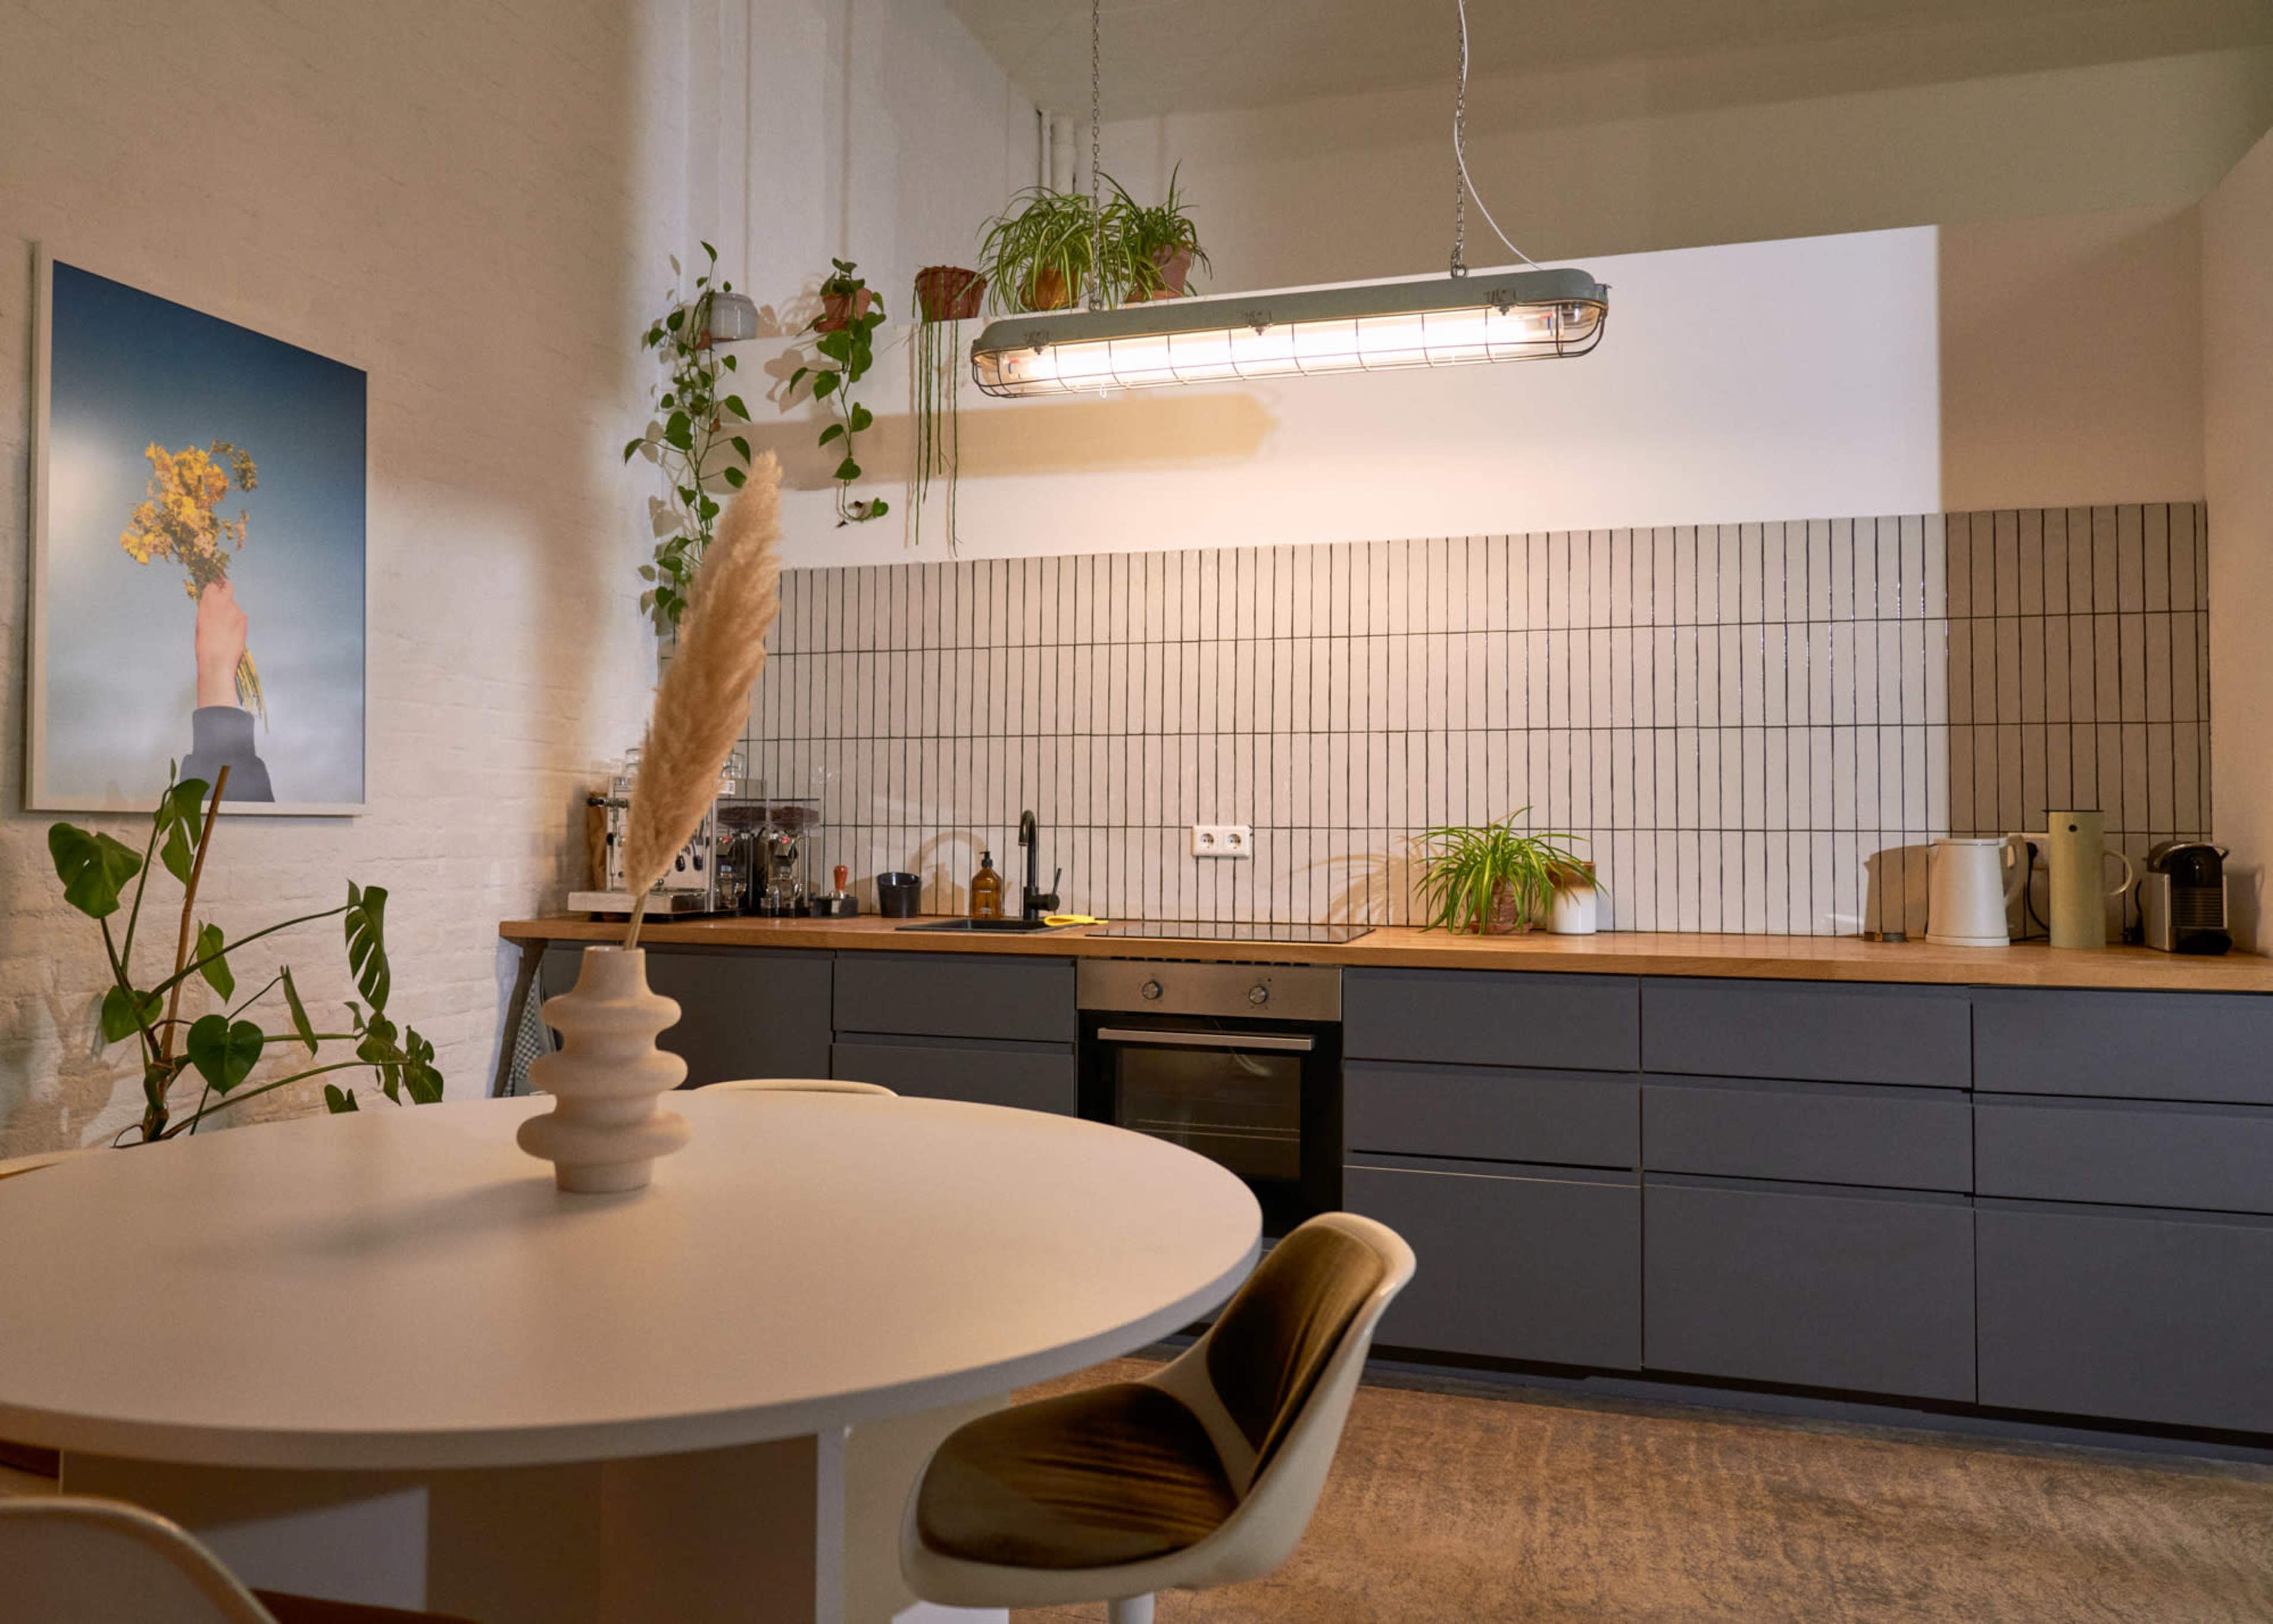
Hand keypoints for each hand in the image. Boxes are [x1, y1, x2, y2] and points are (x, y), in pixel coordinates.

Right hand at [194, 580, 247, 709]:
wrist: (217, 657)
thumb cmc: (204, 643)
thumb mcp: (201, 622)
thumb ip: (208, 609)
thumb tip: (213, 605)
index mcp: (207, 601)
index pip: (213, 584)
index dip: (215, 586)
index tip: (216, 586)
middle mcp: (222, 601)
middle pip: (228, 586)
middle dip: (226, 587)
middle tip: (225, 591)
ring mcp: (235, 609)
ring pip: (234, 605)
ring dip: (231, 611)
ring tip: (225, 628)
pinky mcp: (244, 618)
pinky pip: (240, 616)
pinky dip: (237, 621)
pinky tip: (232, 632)